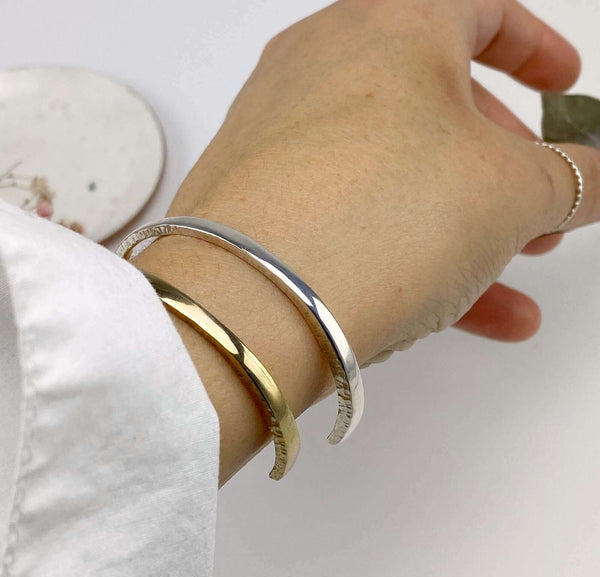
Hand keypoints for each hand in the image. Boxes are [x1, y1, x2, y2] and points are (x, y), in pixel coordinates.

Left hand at [132, 0, 598, 480]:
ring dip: (457, 224)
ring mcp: (276, 139)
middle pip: (433, 105)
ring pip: (391, 174)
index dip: (533, 48)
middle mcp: (319, 69)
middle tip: (537, 214)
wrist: (251, 305)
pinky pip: (346, 216)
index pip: (478, 8)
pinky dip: (399, 252)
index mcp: (387, 28)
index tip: (563, 88)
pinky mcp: (255, 205)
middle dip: (499, 164)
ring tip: (506, 278)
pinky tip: (449, 307)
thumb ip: (568, 178)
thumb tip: (590, 179)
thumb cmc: (383, 216)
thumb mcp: (511, 194)